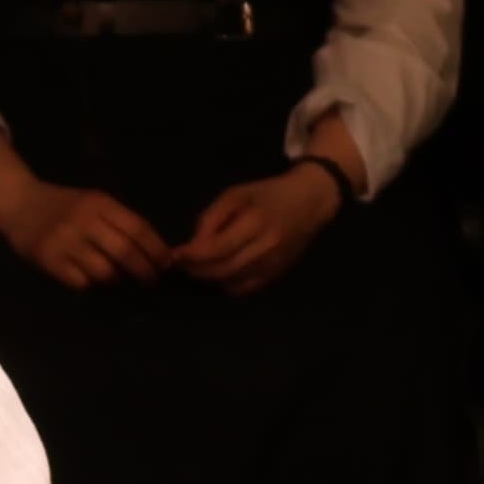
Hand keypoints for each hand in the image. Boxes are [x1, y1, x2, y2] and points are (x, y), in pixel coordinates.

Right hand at [0, 175, 171, 288]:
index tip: (166, 265)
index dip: (156, 250)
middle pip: (125, 252)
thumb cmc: (63, 205)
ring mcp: (65, 241)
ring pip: (104, 271)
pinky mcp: (49, 260)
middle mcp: (84, 220)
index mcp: (100, 203)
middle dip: (144, 272)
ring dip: (116, 280)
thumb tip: (153, 252)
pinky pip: (81, 282)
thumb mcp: (93, 202)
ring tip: (118, 280)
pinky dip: (90, 285)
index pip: (138, 228)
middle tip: (151, 283)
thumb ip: (118, 222)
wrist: (18, 203)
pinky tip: (90, 279)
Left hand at [175, 161, 342, 292]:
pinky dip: (226, 285)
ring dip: (208, 279)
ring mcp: (273, 264)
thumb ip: (212, 218)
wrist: (309, 202)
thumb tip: (194, 243)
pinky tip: (217, 275)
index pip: (216, 249)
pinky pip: (245, 289)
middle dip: (196, 270)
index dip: (192, 256)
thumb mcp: (236, 194)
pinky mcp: (277, 274)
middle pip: (222, 270)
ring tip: (194, 269)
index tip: (173, 255)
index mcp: (254, 223)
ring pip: (231, 283)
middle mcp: (265, 248)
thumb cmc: (267, 194)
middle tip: (180, 264)